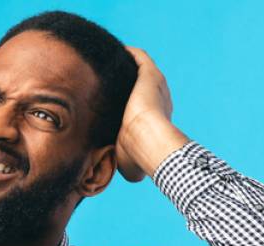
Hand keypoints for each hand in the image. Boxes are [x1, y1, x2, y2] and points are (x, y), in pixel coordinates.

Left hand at [114, 46, 190, 180]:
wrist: (147, 141)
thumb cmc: (139, 157)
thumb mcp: (131, 167)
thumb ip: (126, 166)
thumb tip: (119, 174)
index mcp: (157, 120)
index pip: (142, 108)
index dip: (127, 105)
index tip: (109, 104)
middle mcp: (160, 100)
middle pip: (141, 86)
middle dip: (124, 83)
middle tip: (103, 82)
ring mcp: (157, 86)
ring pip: (140, 69)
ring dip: (125, 66)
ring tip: (106, 64)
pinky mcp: (150, 74)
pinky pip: (139, 57)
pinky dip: (127, 53)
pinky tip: (112, 52)